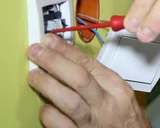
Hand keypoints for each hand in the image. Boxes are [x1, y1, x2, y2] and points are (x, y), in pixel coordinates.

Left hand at [26, 34, 148, 127]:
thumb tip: (68, 59)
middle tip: (36, 52)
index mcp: (117, 89)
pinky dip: (50, 116)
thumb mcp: (120, 94)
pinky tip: (45, 108)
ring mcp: (93, 123)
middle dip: (55, 62)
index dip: (67, 51)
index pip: (90, 64)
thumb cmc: (125, 120)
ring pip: (70, 103)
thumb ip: (98, 79)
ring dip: (48, 86)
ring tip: (34, 76)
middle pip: (80, 79)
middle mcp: (106, 106)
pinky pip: (61, 127)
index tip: (50, 41)